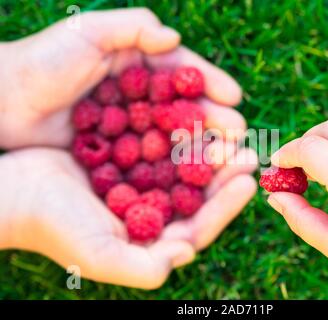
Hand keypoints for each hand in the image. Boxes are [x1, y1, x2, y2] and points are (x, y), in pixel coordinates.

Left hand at [0, 8, 242, 147]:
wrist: (1, 103)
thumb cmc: (41, 62)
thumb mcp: (87, 33)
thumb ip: (132, 28)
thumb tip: (173, 39)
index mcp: (138, 64)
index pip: (182, 73)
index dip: (209, 83)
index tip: (233, 97)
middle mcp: (140, 97)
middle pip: (184, 108)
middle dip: (213, 120)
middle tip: (237, 134)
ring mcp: (130, 127)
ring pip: (172, 135)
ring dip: (199, 146)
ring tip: (223, 156)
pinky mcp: (117, 154)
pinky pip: (151, 159)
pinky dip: (171, 166)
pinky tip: (190, 176)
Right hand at [0, 148, 255, 288]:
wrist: (15, 191)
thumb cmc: (53, 224)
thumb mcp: (97, 254)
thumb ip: (141, 267)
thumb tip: (185, 256)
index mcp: (152, 238)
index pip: (199, 226)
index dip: (225, 207)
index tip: (246, 182)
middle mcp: (153, 212)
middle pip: (199, 195)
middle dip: (225, 175)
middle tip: (249, 153)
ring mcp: (144, 183)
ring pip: (186, 167)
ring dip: (208, 150)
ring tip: (231, 130)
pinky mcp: (132, 157)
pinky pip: (163, 143)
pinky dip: (180, 131)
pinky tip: (195, 116)